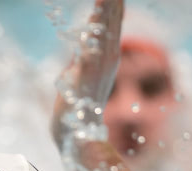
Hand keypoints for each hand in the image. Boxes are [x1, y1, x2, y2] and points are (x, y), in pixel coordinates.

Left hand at [52, 0, 123, 145]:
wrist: (77, 135)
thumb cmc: (78, 106)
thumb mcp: (82, 74)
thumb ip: (86, 55)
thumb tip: (86, 40)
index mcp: (108, 56)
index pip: (114, 19)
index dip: (114, 2)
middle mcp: (107, 59)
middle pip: (112, 20)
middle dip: (112, 1)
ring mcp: (98, 68)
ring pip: (104, 31)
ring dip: (106, 9)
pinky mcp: (85, 77)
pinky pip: (90, 50)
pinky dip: (94, 32)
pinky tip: (93, 16)